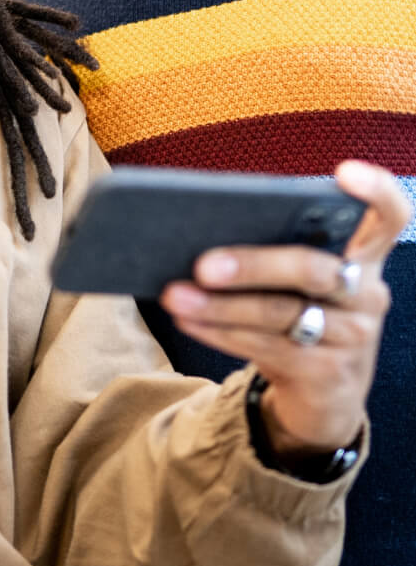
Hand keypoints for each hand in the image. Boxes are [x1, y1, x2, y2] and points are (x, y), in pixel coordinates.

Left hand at [160, 161, 409, 460]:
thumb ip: (277, 247)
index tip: (344, 171)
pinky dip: (220, 332)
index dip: (375, 191)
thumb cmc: (303, 311)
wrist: (326, 393)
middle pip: (312, 270)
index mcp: (365, 254)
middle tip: (201, 263)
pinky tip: (187, 319)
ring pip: (281, 314)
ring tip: (175, 294)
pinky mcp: (329, 375)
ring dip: (220, 306)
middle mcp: (368, 294)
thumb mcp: (301, 280)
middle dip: (252, 265)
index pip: (389, 216)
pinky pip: (267, 348)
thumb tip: (201, 224)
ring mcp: (354, 338)